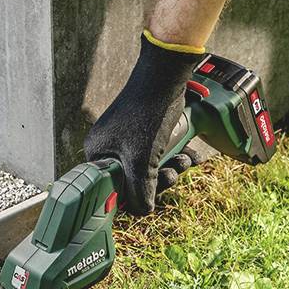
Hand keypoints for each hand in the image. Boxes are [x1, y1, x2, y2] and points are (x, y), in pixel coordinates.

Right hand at [83, 33, 201, 214]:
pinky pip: (159, 153)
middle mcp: (110, 147)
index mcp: (98, 154)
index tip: (149, 200)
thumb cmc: (147, 115)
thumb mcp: (141, 161)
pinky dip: (175, 155)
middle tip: (173, 174)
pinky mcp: (146, 132)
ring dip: (173, 167)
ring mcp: (129, 139)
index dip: (131, 197)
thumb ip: (140, 191)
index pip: (111, 189)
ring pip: (151, 167)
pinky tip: (190, 153)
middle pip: (134, 180)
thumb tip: (142, 210)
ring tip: (186, 160)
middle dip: (160, 180)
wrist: (165, 77)